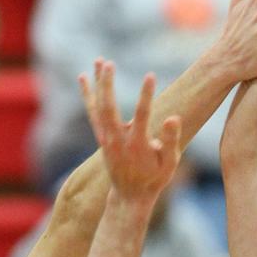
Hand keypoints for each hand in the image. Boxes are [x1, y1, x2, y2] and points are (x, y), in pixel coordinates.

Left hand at [80, 61, 180, 201]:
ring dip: (98, 84)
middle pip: (109, 108)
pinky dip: (88, 95)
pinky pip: (92, 112)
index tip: (151, 75)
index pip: (142, 116)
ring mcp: (106, 139)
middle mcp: (117, 141)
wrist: (130, 195)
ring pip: (98, 107)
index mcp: (137, 146)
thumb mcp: (170, 163)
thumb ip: (171, 141)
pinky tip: (85, 77)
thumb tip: (172, 117)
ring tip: (99, 60)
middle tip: (109, 63)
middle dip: (107, 85)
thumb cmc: (155, 178)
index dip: (146, 95)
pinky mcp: (101, 137)